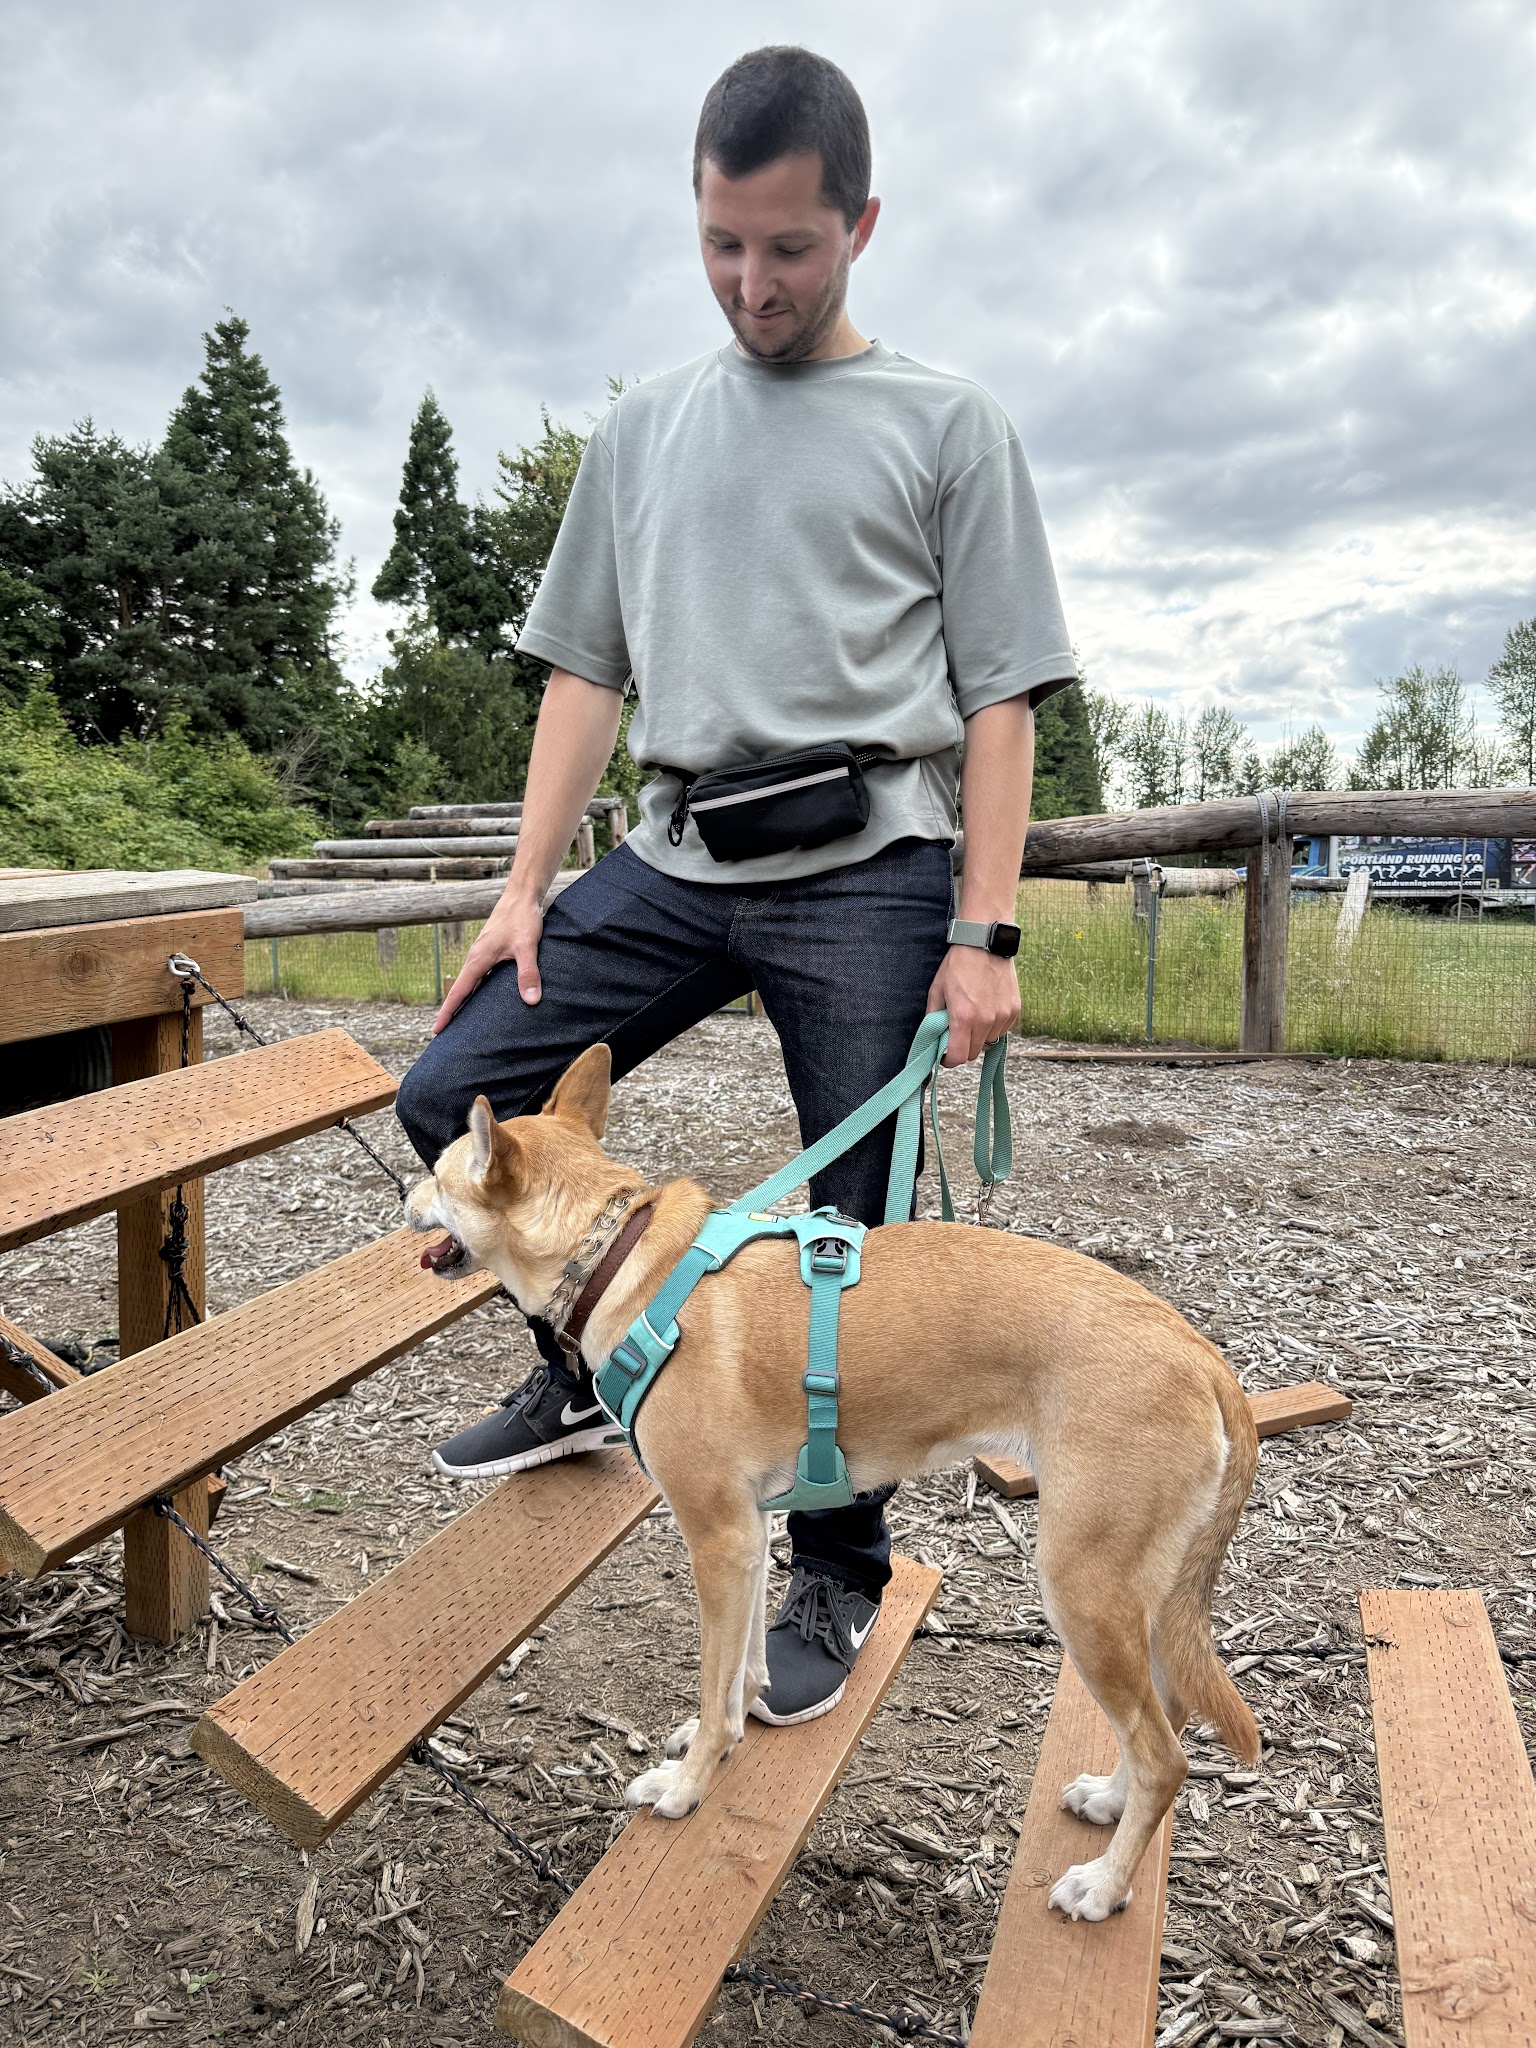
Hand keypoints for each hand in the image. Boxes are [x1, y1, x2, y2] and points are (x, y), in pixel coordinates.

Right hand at [432, 889, 543, 1034]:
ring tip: (462, 1022)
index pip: (459, 992)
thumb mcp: (527, 947)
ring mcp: (482, 955)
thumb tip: (530, 1001)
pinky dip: (477, 990)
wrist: (522, 895)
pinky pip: (480, 976)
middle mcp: (476, 958)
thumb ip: (528, 973)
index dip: (448, 1013)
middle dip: (452, 1012)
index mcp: (478, 960)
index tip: (437, 1031)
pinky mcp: (491, 951)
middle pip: (460, 991)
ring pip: (470, 983)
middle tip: (445, 1035)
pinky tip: (485, 999)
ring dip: (464, 1001)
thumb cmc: (522, 918)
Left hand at [926, 946, 1019, 1066]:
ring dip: (979, 1037)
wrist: (985, 944)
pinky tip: (986, 1010)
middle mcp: (985, 1020)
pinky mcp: (1014, 1010)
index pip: (959, 1057)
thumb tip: (932, 1037)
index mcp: (963, 1017)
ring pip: (989, 1042)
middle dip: (963, 1049)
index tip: (945, 1056)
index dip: (949, 1060)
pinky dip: (993, 1027)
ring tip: (973, 1018)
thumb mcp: (937, 991)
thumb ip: (933, 1018)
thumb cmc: (958, 966)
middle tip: (957, 1035)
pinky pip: (1002, 1030)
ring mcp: (1002, 1016)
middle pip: (974, 1053)